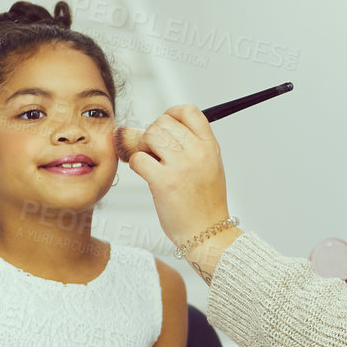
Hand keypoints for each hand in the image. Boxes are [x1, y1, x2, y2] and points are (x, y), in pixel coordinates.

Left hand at [116, 110, 230, 246]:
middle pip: (163, 122)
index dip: (172, 113)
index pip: (189, 112)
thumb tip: (159, 129)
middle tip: (153, 151)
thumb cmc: (205, 205)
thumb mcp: (210, 168)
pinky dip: (136, 164)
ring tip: (150, 162)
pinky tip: (145, 174)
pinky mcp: (164, 182)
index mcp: (210, 147)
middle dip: (152, 134)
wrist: (208, 234)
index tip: (165, 125)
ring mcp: (182, 167)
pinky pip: (138, 158)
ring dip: (143, 147)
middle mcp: (198, 153)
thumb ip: (192, 146)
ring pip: (149, 136)